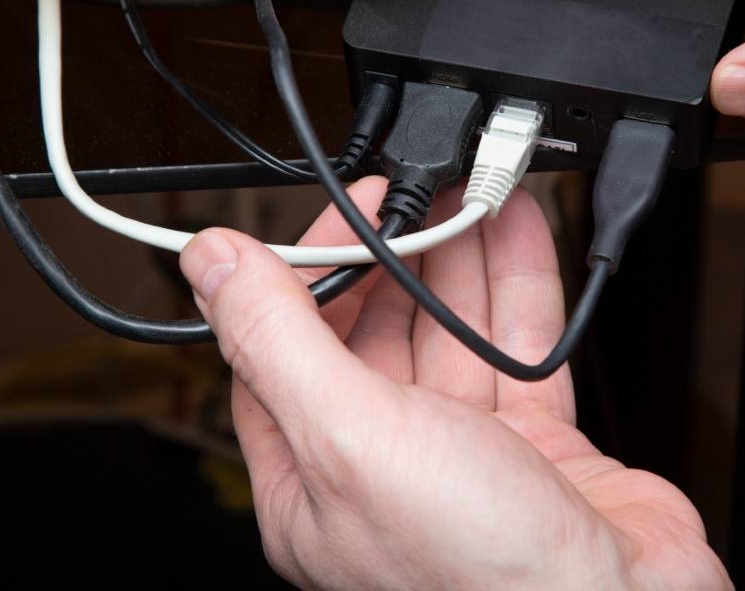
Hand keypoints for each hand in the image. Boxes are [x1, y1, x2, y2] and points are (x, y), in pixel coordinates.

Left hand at [179, 176, 728, 589]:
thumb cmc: (481, 578)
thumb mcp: (352, 440)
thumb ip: (278, 340)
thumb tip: (211, 263)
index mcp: (314, 478)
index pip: (285, 346)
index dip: (310, 269)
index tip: (342, 211)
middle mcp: (384, 466)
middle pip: (376, 329)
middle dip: (398, 254)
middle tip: (420, 192)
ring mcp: (463, 453)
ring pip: (451, 332)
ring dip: (462, 258)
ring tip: (472, 192)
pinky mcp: (533, 444)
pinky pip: (517, 348)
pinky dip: (519, 286)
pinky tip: (518, 233)